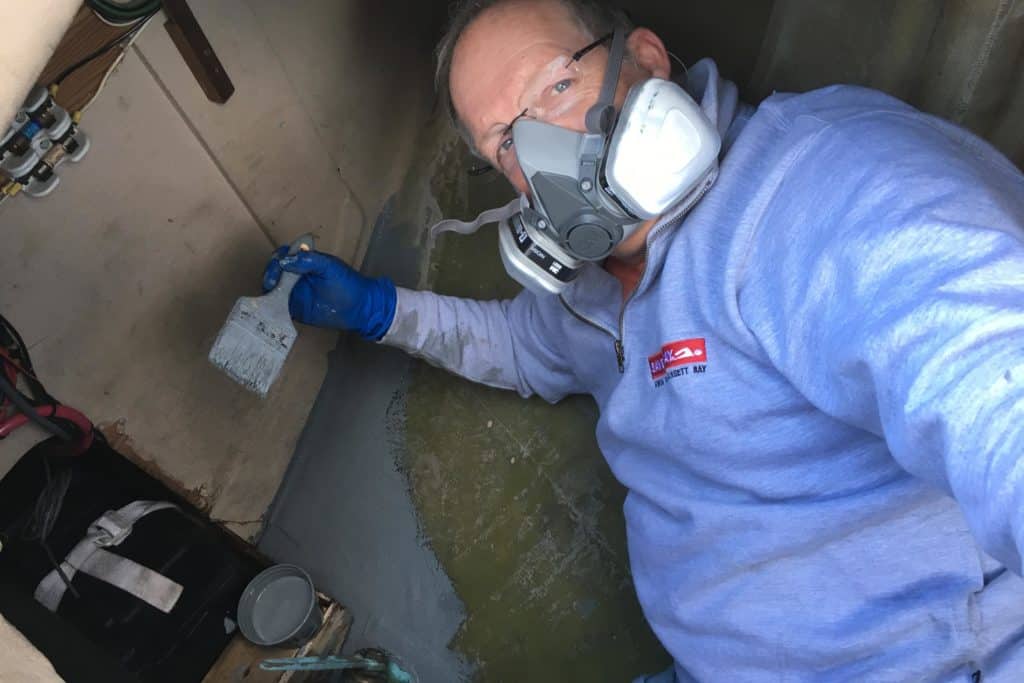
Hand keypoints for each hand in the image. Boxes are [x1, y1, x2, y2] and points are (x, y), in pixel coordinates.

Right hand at [263, 247, 396, 339]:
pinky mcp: (295, 310)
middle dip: (269, 274)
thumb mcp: (330, 267)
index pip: (283, 256)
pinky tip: (272, 306)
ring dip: (268, 290)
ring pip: (273, 289)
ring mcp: (294, 293)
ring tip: (270, 293)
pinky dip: (272, 306)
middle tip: (271, 282)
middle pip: (274, 272)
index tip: (278, 264)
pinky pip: (278, 307)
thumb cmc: (348, 283)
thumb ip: (309, 260)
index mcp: (304, 262)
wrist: (360, 308)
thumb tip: (285, 261)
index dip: (277, 259)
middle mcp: (295, 276)